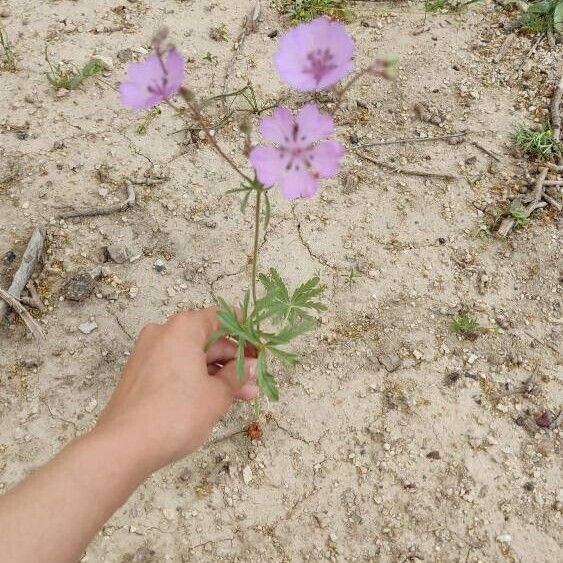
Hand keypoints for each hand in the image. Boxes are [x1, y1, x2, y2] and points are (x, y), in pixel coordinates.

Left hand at [94, 308, 257, 474]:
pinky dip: (197, 379)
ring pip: (193, 357)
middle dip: (234, 361)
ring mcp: (149, 353)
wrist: (123, 446)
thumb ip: (237, 376)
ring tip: (243, 397)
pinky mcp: (141, 374)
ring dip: (218, 374)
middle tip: (254, 381)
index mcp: (184, 328)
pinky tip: (215, 399)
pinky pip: (177, 368)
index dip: (245, 333)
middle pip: (208, 339)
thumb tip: (250, 366)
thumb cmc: (176, 414)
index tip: (260, 351)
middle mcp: (164, 333)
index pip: (222, 317)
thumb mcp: (217, 395)